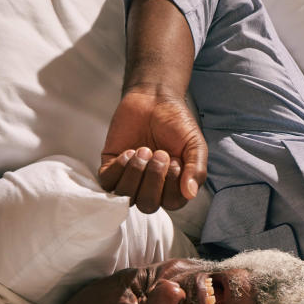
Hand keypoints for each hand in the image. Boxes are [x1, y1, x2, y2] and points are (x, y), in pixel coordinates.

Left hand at [99, 86, 207, 213]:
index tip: (176, 160)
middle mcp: (151, 187)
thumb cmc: (177, 123)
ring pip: (126, 196)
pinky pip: (108, 182)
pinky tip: (129, 151)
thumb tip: (190, 194)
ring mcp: (130, 178)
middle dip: (153, 180)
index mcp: (174, 187)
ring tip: (144, 149)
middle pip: (147, 205)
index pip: (171, 204)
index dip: (172, 185)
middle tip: (159, 153)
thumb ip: (196, 170)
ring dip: (135, 174)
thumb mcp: (195, 146)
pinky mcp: (111, 166)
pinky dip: (119, 168)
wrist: (154, 99)